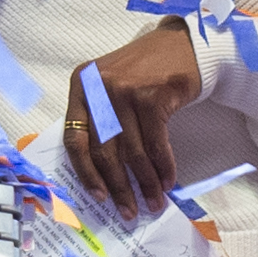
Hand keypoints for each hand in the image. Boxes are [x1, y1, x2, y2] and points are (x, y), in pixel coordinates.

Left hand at [59, 19, 203, 217]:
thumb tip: (102, 176)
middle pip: (104, 151)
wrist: (182, 45)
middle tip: (129, 211)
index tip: (98, 197)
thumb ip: (100, 120)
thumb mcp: (110, 88)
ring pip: (132, 152)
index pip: (74, 139)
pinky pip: (156, 144)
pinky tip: (168, 181)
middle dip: (118, 187)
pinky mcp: (152, 97)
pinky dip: (163, 167)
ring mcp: (125, 91)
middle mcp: (98, 87)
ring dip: (145, 183)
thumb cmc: (145, 72)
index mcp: (81, 86)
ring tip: (154, 202)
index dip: (86, 173)